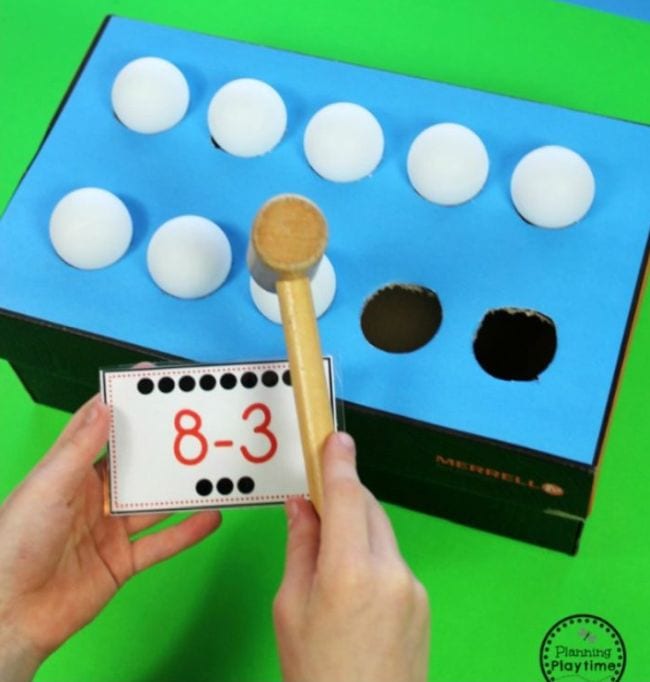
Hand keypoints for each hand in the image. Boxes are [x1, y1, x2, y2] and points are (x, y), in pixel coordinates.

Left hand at [0, 395, 220, 680]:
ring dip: (180, 490)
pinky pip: (161, 544)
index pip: (99, 428)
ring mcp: (110, 530)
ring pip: (153, 504)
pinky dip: (187, 532)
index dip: (122, 402)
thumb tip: (106, 405)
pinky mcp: (122, 562)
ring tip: (212, 469)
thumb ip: (80, 449)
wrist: (11, 617)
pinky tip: (211, 516)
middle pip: (135, 466)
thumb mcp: (48, 488)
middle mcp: (93, 498)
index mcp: (69, 473)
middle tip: (195, 424)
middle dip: (161, 446)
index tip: (150, 379)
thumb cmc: (17, 543)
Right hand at [274, 432, 429, 681]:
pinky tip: (354, 587)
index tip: (335, 438)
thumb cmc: (314, 671)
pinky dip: (372, 555)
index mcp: (349, 572)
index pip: (345, 497)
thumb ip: (301, 547)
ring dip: (357, 527)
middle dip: (344, 497)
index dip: (338, 463)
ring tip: (330, 558)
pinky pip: (392, 560)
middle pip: (367, 508)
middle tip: (316, 504)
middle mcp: (391, 570)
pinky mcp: (423, 600)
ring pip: (381, 532)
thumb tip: (302, 504)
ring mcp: (413, 586)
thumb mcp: (290, 609)